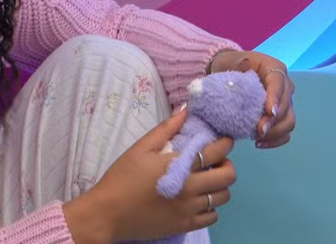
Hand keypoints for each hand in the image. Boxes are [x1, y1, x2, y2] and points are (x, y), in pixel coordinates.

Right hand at [63, 108, 236, 242]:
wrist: (108, 213)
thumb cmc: (123, 177)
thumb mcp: (140, 148)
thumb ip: (166, 129)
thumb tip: (185, 110)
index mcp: (179, 166)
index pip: (215, 152)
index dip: (226, 143)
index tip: (225, 139)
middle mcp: (190, 188)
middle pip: (227, 176)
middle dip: (227, 164)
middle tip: (217, 161)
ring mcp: (189, 210)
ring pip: (222, 197)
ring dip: (219, 186)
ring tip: (207, 180)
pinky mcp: (185, 225)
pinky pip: (212, 217)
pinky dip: (211, 207)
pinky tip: (199, 200)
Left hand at [210, 50, 295, 147]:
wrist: (230, 71)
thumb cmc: (232, 65)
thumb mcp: (233, 60)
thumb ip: (240, 64)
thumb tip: (245, 68)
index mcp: (275, 69)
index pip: (278, 84)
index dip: (276, 99)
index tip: (269, 112)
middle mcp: (285, 85)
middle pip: (287, 106)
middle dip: (274, 121)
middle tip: (258, 131)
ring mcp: (285, 102)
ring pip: (289, 121)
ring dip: (275, 132)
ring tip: (257, 138)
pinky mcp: (281, 116)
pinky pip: (285, 132)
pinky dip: (275, 140)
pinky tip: (259, 143)